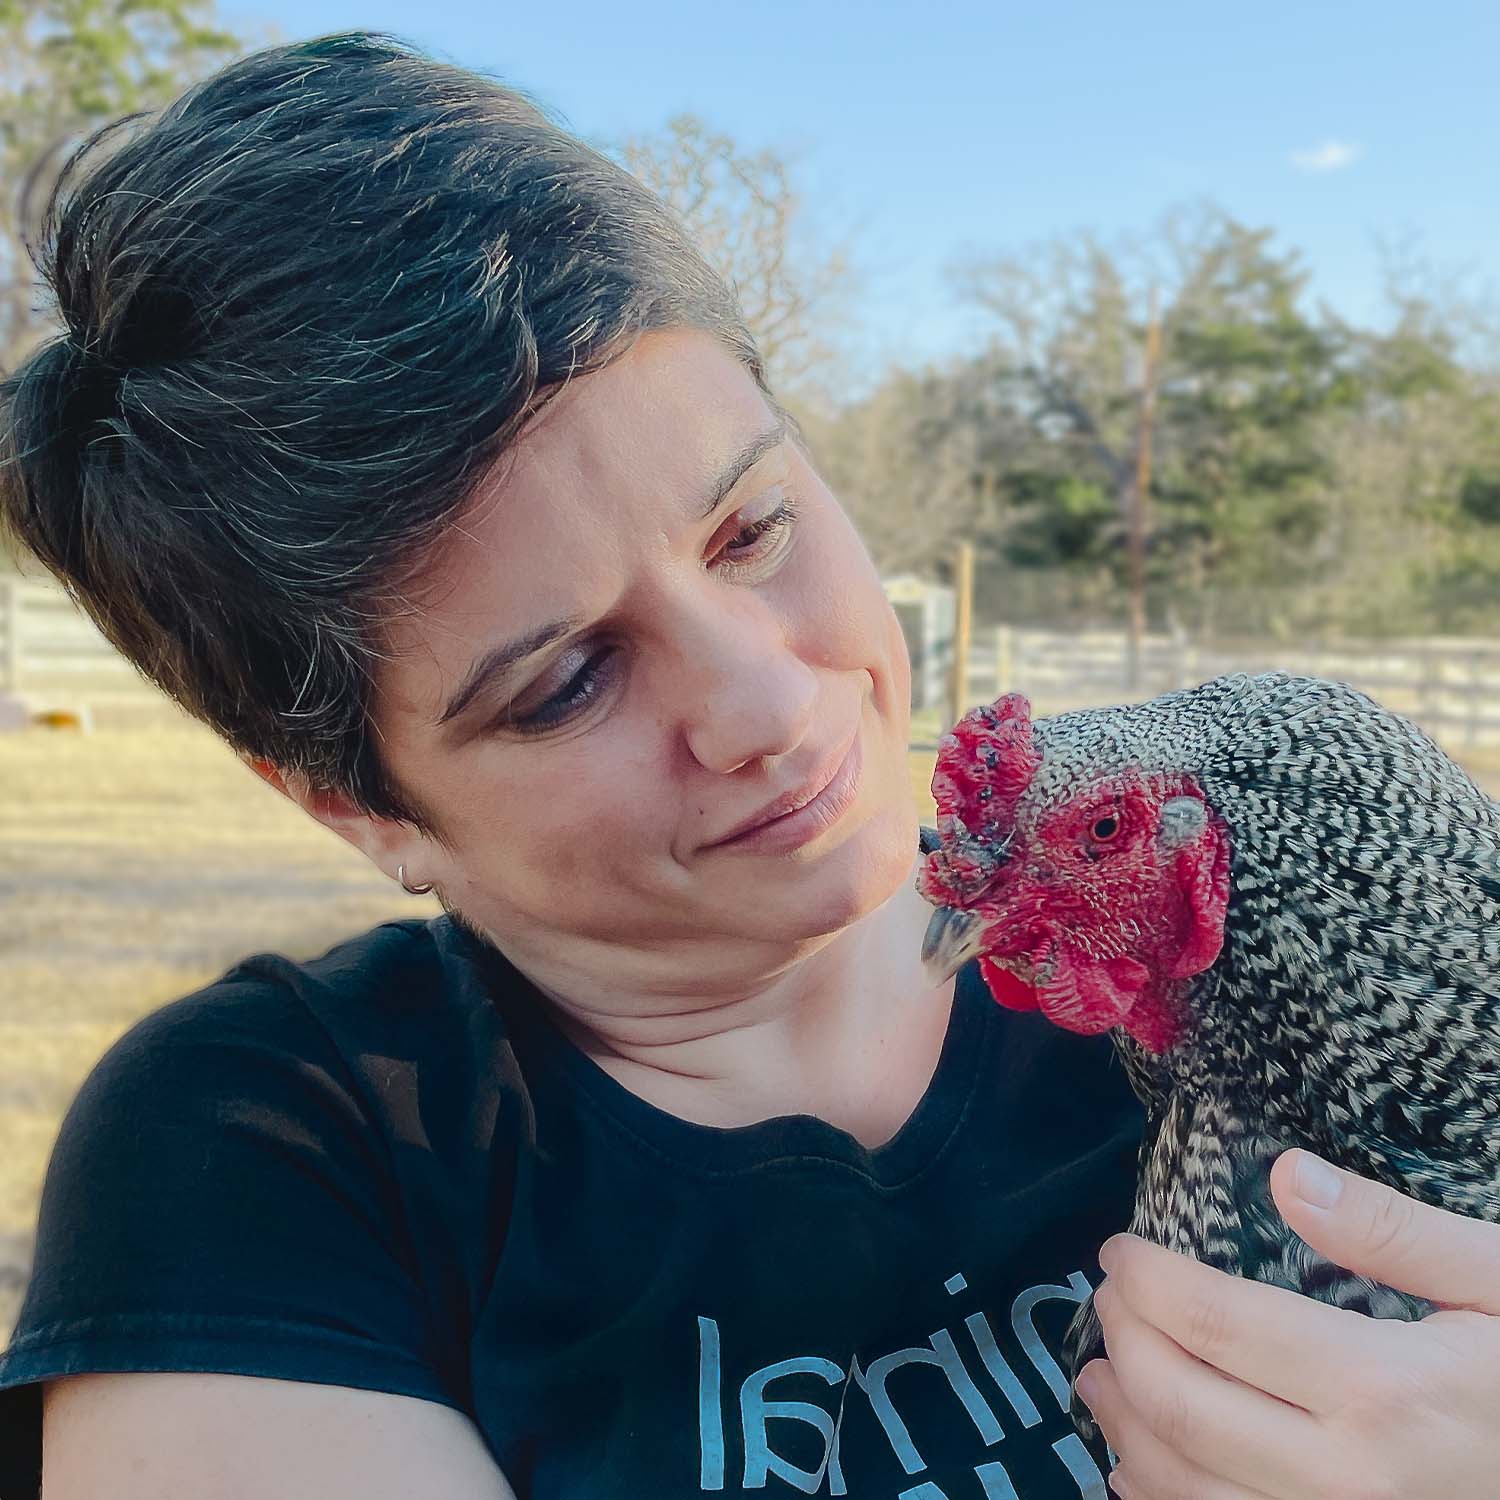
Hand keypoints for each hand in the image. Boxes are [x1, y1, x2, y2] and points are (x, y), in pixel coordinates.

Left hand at [1073, 1148, 1499, 1498]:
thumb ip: (1392, 1232)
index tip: (1119, 1248)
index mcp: (1386, 1392)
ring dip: (1124, 1427)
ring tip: (1100, 1375)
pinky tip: (1142, 1468)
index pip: (1216, 1324)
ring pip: (1186, 1491)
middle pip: (1183, 1406)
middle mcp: (1351, 1484)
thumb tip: (1285, 1175)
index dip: (1147, 1280)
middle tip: (1105, 1298)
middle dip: (1123, 1342)